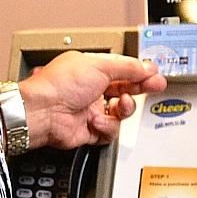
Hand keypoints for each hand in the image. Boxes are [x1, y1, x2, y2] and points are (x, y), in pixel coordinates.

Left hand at [16, 51, 166, 150]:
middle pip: (124, 90)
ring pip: (121, 113)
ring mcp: (90, 110)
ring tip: (120, 105)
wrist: (42, 112)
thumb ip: (127, 67)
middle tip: (155, 86)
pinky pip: (110, 131)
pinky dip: (106, 127)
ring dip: (124, 109)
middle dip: (140, 88)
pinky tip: (96, 121)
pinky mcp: (89, 130)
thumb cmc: (58, 84)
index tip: (154, 73)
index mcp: (91, 69)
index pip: (122, 69)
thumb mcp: (99, 66)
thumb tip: (145, 66)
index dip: (139, 71)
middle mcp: (91, 89)